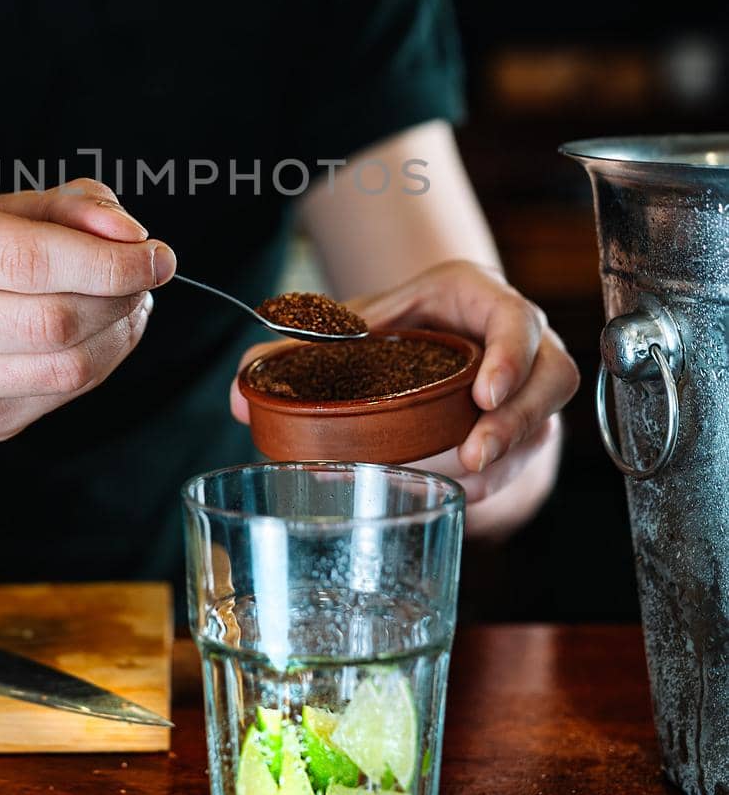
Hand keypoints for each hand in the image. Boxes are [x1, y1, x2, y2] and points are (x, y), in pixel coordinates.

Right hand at [0, 180, 175, 442]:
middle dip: (120, 296)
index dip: (109, 262)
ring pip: (66, 367)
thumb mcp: (6, 206)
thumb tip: (129, 237)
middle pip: (53, 320)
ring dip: (119, 333)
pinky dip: (100, 361)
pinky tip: (98, 333)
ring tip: (128, 301)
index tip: (157, 256)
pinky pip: (61, 395)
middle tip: (145, 275)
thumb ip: (73, 208)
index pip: (29, 260)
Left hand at [230, 260, 579, 507]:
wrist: (419, 340)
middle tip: (474, 455)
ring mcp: (529, 383)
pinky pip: (530, 454)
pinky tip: (463, 497)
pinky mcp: (529, 424)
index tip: (484, 394)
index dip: (511, 356)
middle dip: (519, 420)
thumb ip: (291, 353)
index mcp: (476, 297)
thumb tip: (241, 395)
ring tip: (464, 484)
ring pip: (546, 420)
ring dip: (509, 457)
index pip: (516, 319)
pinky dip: (499, 479)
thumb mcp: (345, 329)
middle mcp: (518, 336)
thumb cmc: (387, 329)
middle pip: (552, 374)